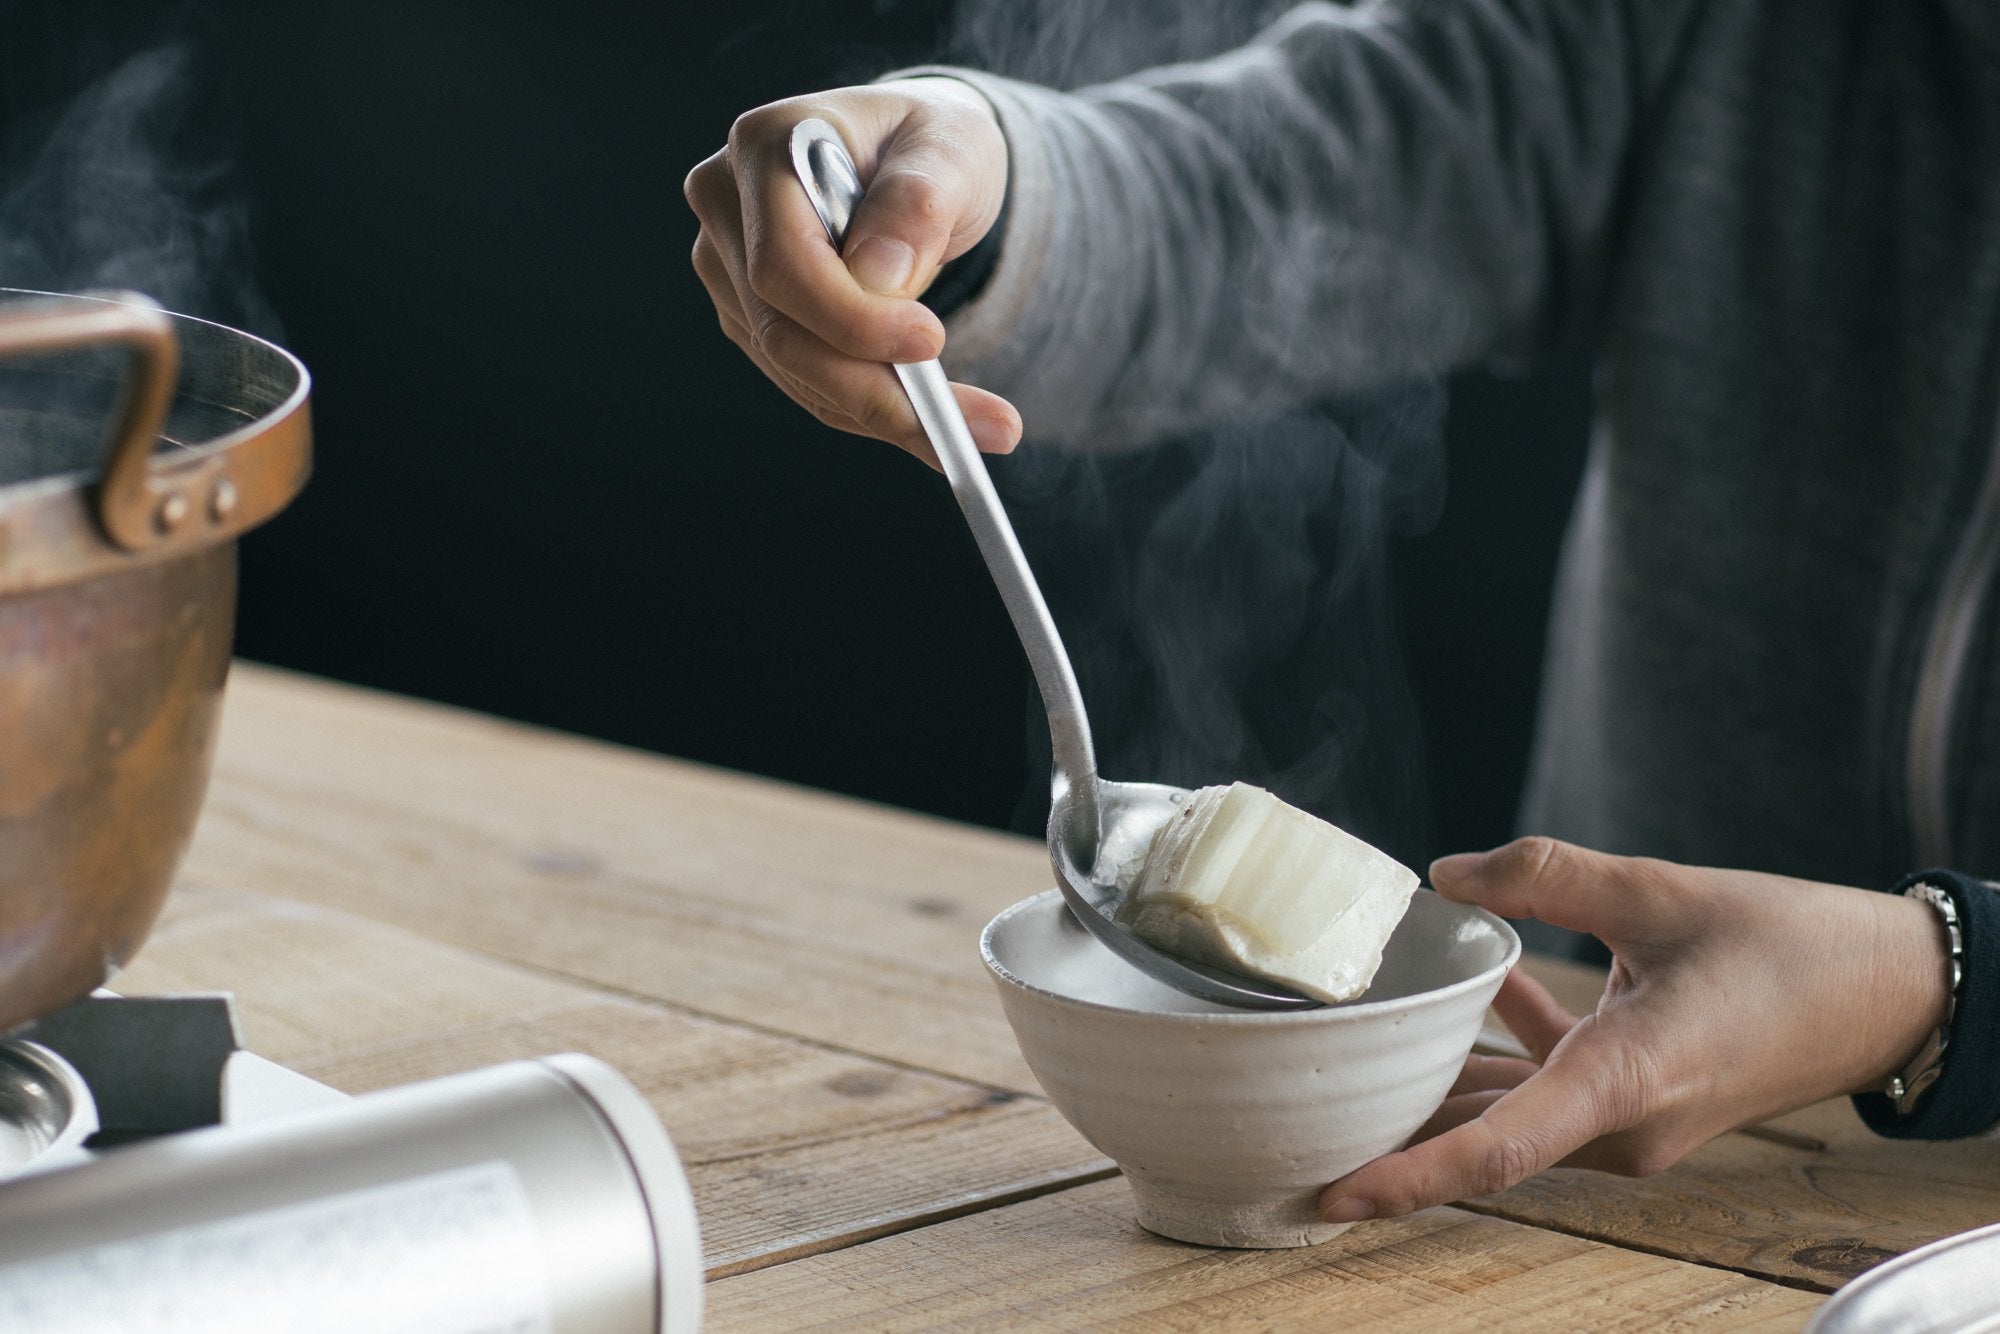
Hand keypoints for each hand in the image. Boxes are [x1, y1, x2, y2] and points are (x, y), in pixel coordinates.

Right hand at [685, 78, 1020, 466]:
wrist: (918, 164)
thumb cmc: (933, 144)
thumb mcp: (953, 147)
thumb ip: (919, 199)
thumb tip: (880, 274)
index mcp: (765, 144)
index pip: (784, 259)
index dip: (851, 317)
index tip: (929, 342)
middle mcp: (727, 206)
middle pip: (781, 330)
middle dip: (875, 389)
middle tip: (969, 425)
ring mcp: (729, 267)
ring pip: (795, 371)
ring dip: (884, 412)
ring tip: (979, 428)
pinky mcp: (749, 316)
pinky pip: (808, 384)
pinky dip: (873, 409)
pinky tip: (934, 419)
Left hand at [1319, 837, 1952, 1223]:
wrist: (1884, 994)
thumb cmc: (1789, 948)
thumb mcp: (1661, 890)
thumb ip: (1546, 876)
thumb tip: (1442, 874)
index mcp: (1625, 1082)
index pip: (1497, 1149)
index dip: (1408, 1176)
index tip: (1332, 1197)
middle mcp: (1620, 1123)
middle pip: (1479, 1137)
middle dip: (1391, 1135)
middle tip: (1296, 1120)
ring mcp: (1628, 1121)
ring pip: (1506, 1109)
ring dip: (1438, 1086)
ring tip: (1348, 1059)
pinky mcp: (1634, 1099)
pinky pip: (1544, 1084)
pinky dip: (1501, 1050)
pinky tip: (1475, 988)